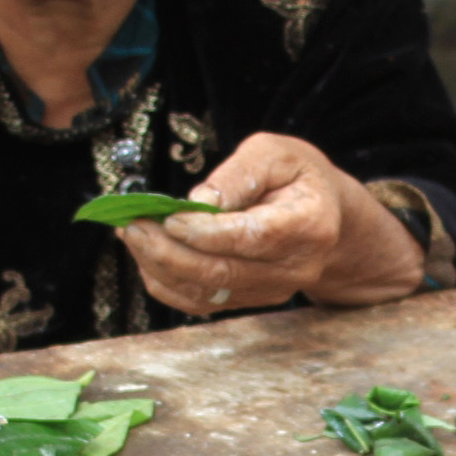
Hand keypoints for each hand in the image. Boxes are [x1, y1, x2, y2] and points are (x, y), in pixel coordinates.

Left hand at [118, 132, 424, 314]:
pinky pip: (198, 302)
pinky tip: (146, 254)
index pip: (250, 238)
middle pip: (221, 272)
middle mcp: (294, 267)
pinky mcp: (249, 300)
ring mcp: (272, 290)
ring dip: (159, 266)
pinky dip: (165, 282)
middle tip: (133, 225)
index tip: (169, 217)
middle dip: (168, 251)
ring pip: (205, 291)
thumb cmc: (296, 177)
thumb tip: (199, 200)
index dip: (204, 232)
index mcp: (309, 225)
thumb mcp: (274, 153)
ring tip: (132, 234)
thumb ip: (239, 173)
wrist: (324, 215)